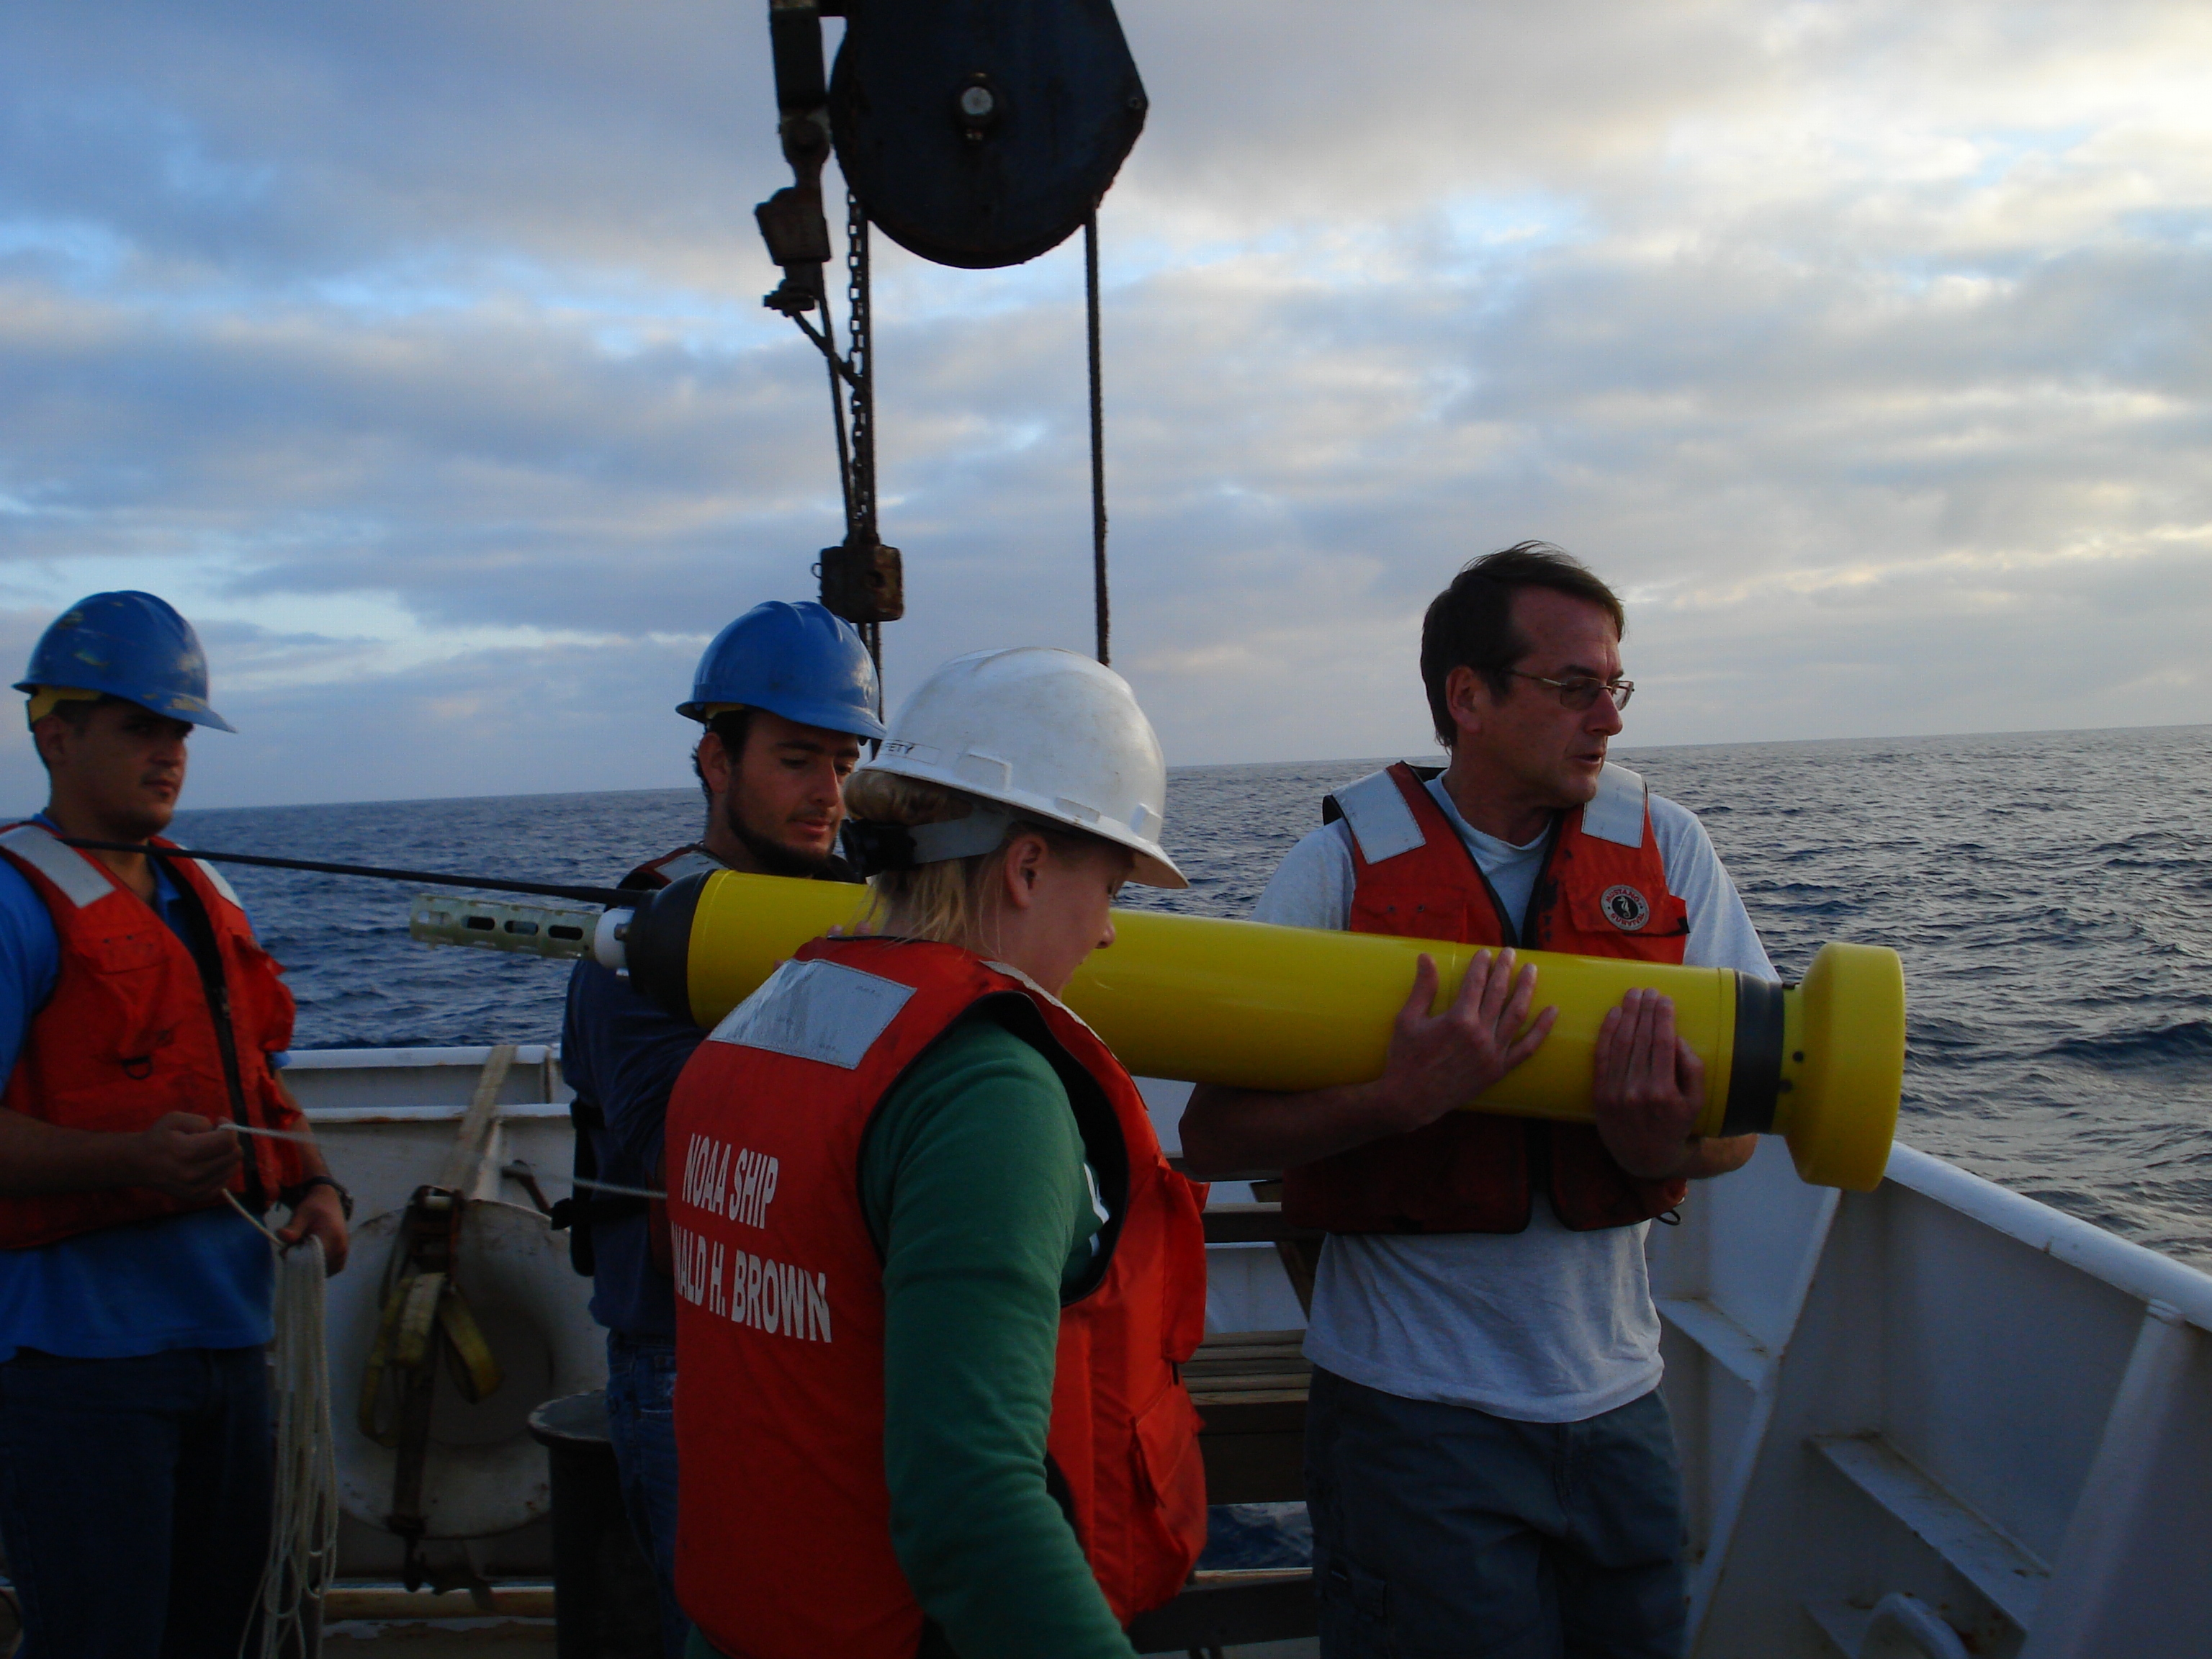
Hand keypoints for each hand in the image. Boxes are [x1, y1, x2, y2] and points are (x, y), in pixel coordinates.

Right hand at [130, 1113, 242, 1201]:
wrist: (140, 1165)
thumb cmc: (158, 1138)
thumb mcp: (174, 1119)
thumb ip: (201, 1122)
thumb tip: (221, 1130)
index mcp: (187, 1152)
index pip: (227, 1141)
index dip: (229, 1128)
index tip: (219, 1121)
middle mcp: (194, 1174)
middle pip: (234, 1155)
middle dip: (230, 1141)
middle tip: (216, 1136)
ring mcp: (197, 1189)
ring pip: (233, 1168)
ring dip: (228, 1155)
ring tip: (211, 1150)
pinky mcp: (199, 1197)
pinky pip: (226, 1180)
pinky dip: (223, 1169)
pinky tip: (210, 1162)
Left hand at [278, 1184, 350, 1274]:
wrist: (329, 1203)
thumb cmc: (314, 1208)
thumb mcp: (301, 1214)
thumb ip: (293, 1227)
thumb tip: (281, 1236)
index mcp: (333, 1238)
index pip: (312, 1259)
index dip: (295, 1258)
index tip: (285, 1250)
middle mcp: (341, 1249)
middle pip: (315, 1268)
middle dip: (300, 1262)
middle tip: (291, 1248)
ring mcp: (343, 1255)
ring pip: (320, 1271)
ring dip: (308, 1266)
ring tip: (302, 1249)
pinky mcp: (341, 1259)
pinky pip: (327, 1270)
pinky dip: (316, 1267)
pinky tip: (310, 1255)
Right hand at [1370, 950, 1557, 1136]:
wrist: (1412, 1099)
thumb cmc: (1405, 1058)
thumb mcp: (1408, 1019)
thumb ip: (1423, 988)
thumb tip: (1426, 957)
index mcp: (1458, 1019)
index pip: (1476, 983)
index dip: (1482, 965)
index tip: (1486, 952)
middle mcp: (1480, 1034)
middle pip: (1499, 993)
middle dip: (1506, 970)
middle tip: (1512, 953)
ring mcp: (1493, 1052)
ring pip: (1517, 1014)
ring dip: (1526, 989)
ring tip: (1532, 971)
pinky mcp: (1499, 1069)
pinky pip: (1527, 1048)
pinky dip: (1542, 1029)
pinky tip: (1552, 1012)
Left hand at [1591, 988, 1706, 1179]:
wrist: (1645, 1155)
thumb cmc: (1676, 1124)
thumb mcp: (1696, 1101)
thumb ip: (1693, 1069)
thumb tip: (1677, 1038)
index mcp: (1664, 1092)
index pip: (1662, 1043)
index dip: (1662, 1018)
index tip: (1665, 998)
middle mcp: (1637, 1091)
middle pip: (1640, 1039)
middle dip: (1644, 1010)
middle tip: (1648, 990)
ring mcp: (1615, 1092)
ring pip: (1620, 1044)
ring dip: (1626, 1014)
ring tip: (1632, 994)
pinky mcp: (1599, 1094)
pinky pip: (1602, 1056)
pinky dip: (1606, 1032)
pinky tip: (1613, 1013)